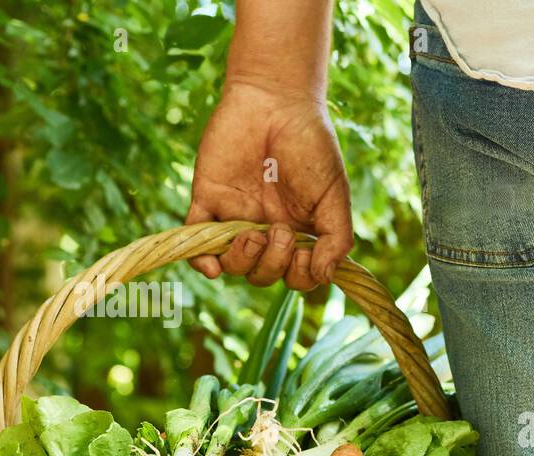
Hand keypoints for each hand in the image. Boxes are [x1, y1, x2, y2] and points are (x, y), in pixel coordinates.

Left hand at [185, 79, 352, 289]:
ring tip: (253, 234)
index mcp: (299, 231)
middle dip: (273, 264)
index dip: (299, 276)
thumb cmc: (311, 146)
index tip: (304, 252)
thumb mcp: (335, 195)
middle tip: (279, 230)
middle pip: (263, 275)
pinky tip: (210, 266)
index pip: (296, 276)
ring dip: (243, 261)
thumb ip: (336, 238)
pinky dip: (201, 263)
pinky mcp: (208, 202)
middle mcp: (266, 230)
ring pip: (232, 266)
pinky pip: (197, 245)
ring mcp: (236, 218)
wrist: (276, 101)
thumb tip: (325, 276)